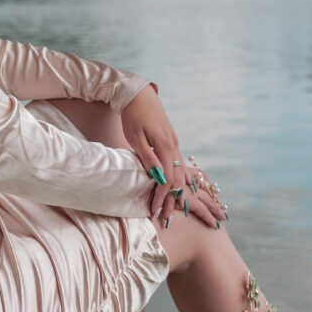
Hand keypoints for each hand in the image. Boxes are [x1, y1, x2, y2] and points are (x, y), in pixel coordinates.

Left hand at [121, 85, 224, 228]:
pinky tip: (173, 188)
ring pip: (179, 172)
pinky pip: (178, 164)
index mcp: (165, 145)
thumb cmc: (132, 114)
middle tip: (163, 217)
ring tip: (168, 207)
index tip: (154, 212)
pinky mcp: (172, 140)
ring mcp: (175, 142)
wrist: (138, 94)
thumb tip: (156, 178)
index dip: (162, 197)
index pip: (167, 179)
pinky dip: (175, 179)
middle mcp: (174, 145)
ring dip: (174, 191)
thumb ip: (147, 158)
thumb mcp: (135, 138)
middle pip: (177, 179)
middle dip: (170, 200)